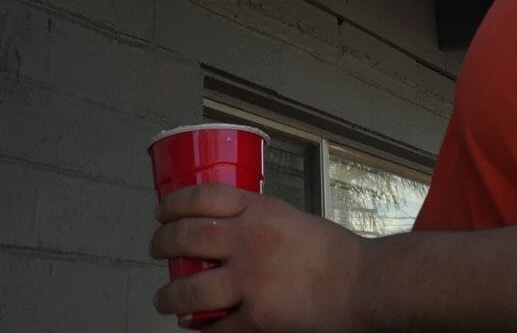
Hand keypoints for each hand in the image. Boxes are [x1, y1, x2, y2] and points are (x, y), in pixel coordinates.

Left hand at [150, 185, 364, 332]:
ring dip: (169, 296)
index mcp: (260, 210)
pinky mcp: (256, 318)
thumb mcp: (291, 218)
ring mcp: (250, 280)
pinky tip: (194, 326)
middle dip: (162, 243)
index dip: (174, 204)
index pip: (202, 197)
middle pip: (187, 236)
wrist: (361, 283)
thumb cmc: (333, 252)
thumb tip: (228, 230)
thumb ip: (258, 221)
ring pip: (190, 289)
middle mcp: (249, 239)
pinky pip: (215, 328)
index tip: (162, 211)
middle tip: (156, 248)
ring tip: (163, 298)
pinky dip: (200, 329)